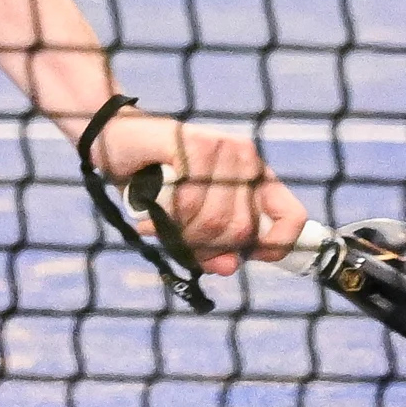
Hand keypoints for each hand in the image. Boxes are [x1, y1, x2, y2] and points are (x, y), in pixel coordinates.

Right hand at [80, 106, 309, 277]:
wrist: (114, 138)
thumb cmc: (153, 180)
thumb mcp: (187, 221)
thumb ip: (212, 245)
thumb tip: (229, 268)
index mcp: (254, 175)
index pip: (291, 216)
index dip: (276, 246)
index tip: (246, 257)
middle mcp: (246, 159)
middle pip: (242, 230)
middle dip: (204, 247)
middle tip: (175, 243)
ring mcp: (223, 149)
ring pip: (214, 220)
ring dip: (179, 234)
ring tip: (155, 227)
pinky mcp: (195, 144)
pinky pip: (189, 203)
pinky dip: (165, 218)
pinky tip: (147, 218)